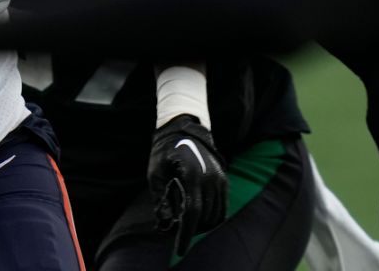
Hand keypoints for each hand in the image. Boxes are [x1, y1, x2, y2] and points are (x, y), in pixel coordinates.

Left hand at [148, 115, 227, 254]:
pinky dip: (211, 218)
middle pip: (204, 217)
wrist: (183, 130)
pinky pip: (222, 208)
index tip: (179, 249)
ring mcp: (220, 180)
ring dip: (201, 226)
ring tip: (185, 226)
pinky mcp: (223, 181)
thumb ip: (160, 199)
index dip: (185, 234)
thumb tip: (164, 224)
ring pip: (215, 216)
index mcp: (193, 175)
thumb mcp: (155, 173)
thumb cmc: (164, 152)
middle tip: (175, 233)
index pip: (192, 212)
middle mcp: (211, 178)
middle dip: (190, 230)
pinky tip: (199, 221)